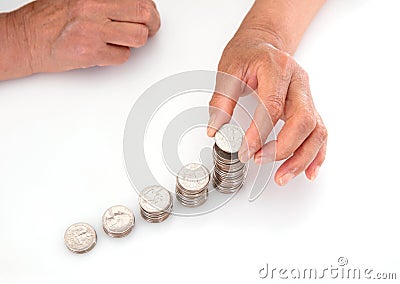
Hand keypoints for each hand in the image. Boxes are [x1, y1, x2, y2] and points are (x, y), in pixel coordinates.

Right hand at [9, 0, 159, 73]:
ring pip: (139, 37)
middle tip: (150, 29)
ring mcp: (93, 31)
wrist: (25, 40)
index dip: (148, 8)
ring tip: (124, 40)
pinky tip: (106, 50)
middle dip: (152, 24)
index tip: (149, 14)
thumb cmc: (48, 19)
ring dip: (135, 41)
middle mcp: (93, 7)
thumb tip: (133, 4)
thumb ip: (106, 1)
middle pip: (144, 14)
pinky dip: (118, 56)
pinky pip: (123, 56)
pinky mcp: (91, 53)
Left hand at [208, 29, 326, 185]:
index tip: (244, 150)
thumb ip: (222, 100)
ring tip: (283, 177)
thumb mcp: (228, 70)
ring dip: (302, 158)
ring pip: (317, 130)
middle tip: (259, 161)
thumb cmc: (248, 53)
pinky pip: (320, 132)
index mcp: (278, 69)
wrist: (264, 43)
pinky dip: (316, 154)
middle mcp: (299, 82)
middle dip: (283, 148)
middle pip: (303, 120)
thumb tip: (215, 129)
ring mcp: (308, 95)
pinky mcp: (310, 107)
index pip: (272, 107)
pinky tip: (308, 171)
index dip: (258, 133)